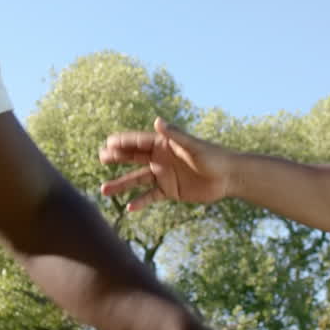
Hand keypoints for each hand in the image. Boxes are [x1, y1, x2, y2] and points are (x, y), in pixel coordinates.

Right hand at [99, 117, 235, 210]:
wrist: (229, 177)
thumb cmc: (214, 157)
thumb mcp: (194, 147)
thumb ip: (175, 136)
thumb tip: (157, 121)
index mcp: (164, 145)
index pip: (140, 143)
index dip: (124, 142)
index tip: (108, 143)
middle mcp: (161, 159)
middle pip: (134, 158)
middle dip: (117, 157)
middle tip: (101, 157)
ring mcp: (164, 175)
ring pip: (137, 179)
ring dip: (121, 184)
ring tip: (104, 190)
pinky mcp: (170, 191)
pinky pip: (151, 196)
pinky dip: (140, 201)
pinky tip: (129, 208)